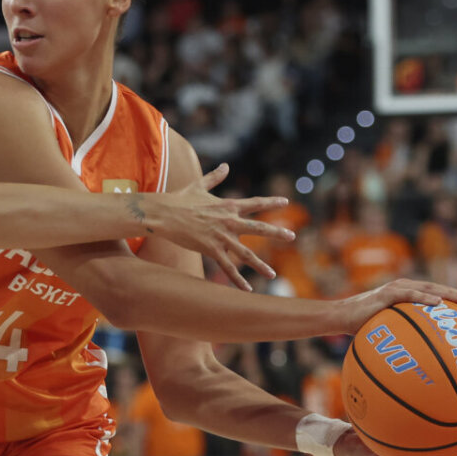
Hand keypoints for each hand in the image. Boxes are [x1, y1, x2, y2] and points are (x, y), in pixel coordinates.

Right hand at [155, 163, 295, 290]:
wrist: (164, 214)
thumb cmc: (180, 199)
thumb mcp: (199, 185)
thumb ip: (215, 177)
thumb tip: (226, 165)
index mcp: (228, 205)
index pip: (255, 203)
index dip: (271, 202)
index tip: (286, 201)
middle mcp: (228, 221)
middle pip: (258, 228)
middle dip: (276, 232)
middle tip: (292, 235)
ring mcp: (221, 237)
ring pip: (245, 254)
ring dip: (260, 265)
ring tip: (272, 274)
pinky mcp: (210, 250)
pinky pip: (227, 267)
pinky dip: (237, 280)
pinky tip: (247, 290)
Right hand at [334, 278, 456, 335]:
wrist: (339, 317)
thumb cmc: (360, 327)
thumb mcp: (384, 333)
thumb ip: (401, 339)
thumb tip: (418, 362)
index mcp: (408, 296)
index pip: (438, 296)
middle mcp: (406, 288)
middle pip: (440, 290)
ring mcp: (396, 289)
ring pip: (430, 289)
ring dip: (451, 294)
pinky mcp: (386, 293)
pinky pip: (409, 295)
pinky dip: (424, 298)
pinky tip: (438, 304)